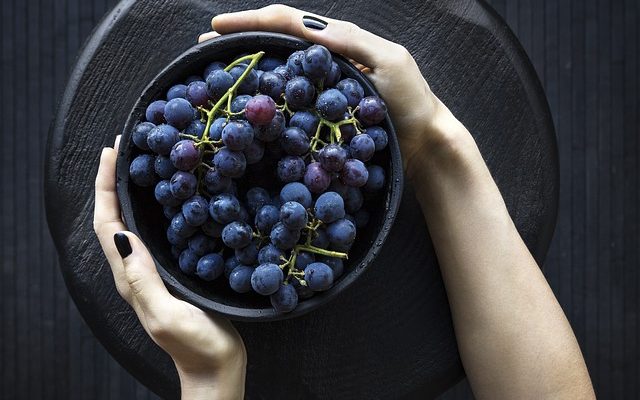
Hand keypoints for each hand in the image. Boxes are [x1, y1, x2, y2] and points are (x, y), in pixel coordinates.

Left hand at [93, 136, 245, 399]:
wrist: (215, 366)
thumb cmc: (194, 344)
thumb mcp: (166, 314)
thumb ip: (142, 278)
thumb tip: (122, 233)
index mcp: (129, 277)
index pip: (107, 224)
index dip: (105, 187)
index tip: (112, 153)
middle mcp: (136, 270)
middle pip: (114, 218)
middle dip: (113, 182)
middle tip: (125, 148)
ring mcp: (153, 271)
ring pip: (133, 223)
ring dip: (130, 192)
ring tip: (143, 163)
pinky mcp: (172, 272)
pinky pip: (155, 233)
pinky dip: (154, 209)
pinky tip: (172, 197)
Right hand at [198, 4, 466, 176]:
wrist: (425, 141)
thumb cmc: (412, 102)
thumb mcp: (389, 62)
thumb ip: (352, 44)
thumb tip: (309, 30)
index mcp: (339, 41)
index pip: (288, 22)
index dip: (251, 22)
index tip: (217, 28)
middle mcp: (326, 59)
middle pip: (275, 41)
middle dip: (239, 39)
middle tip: (203, 47)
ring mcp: (323, 86)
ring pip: (279, 69)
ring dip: (246, 66)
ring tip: (215, 73)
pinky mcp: (323, 112)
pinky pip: (290, 101)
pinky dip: (266, 98)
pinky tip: (250, 106)